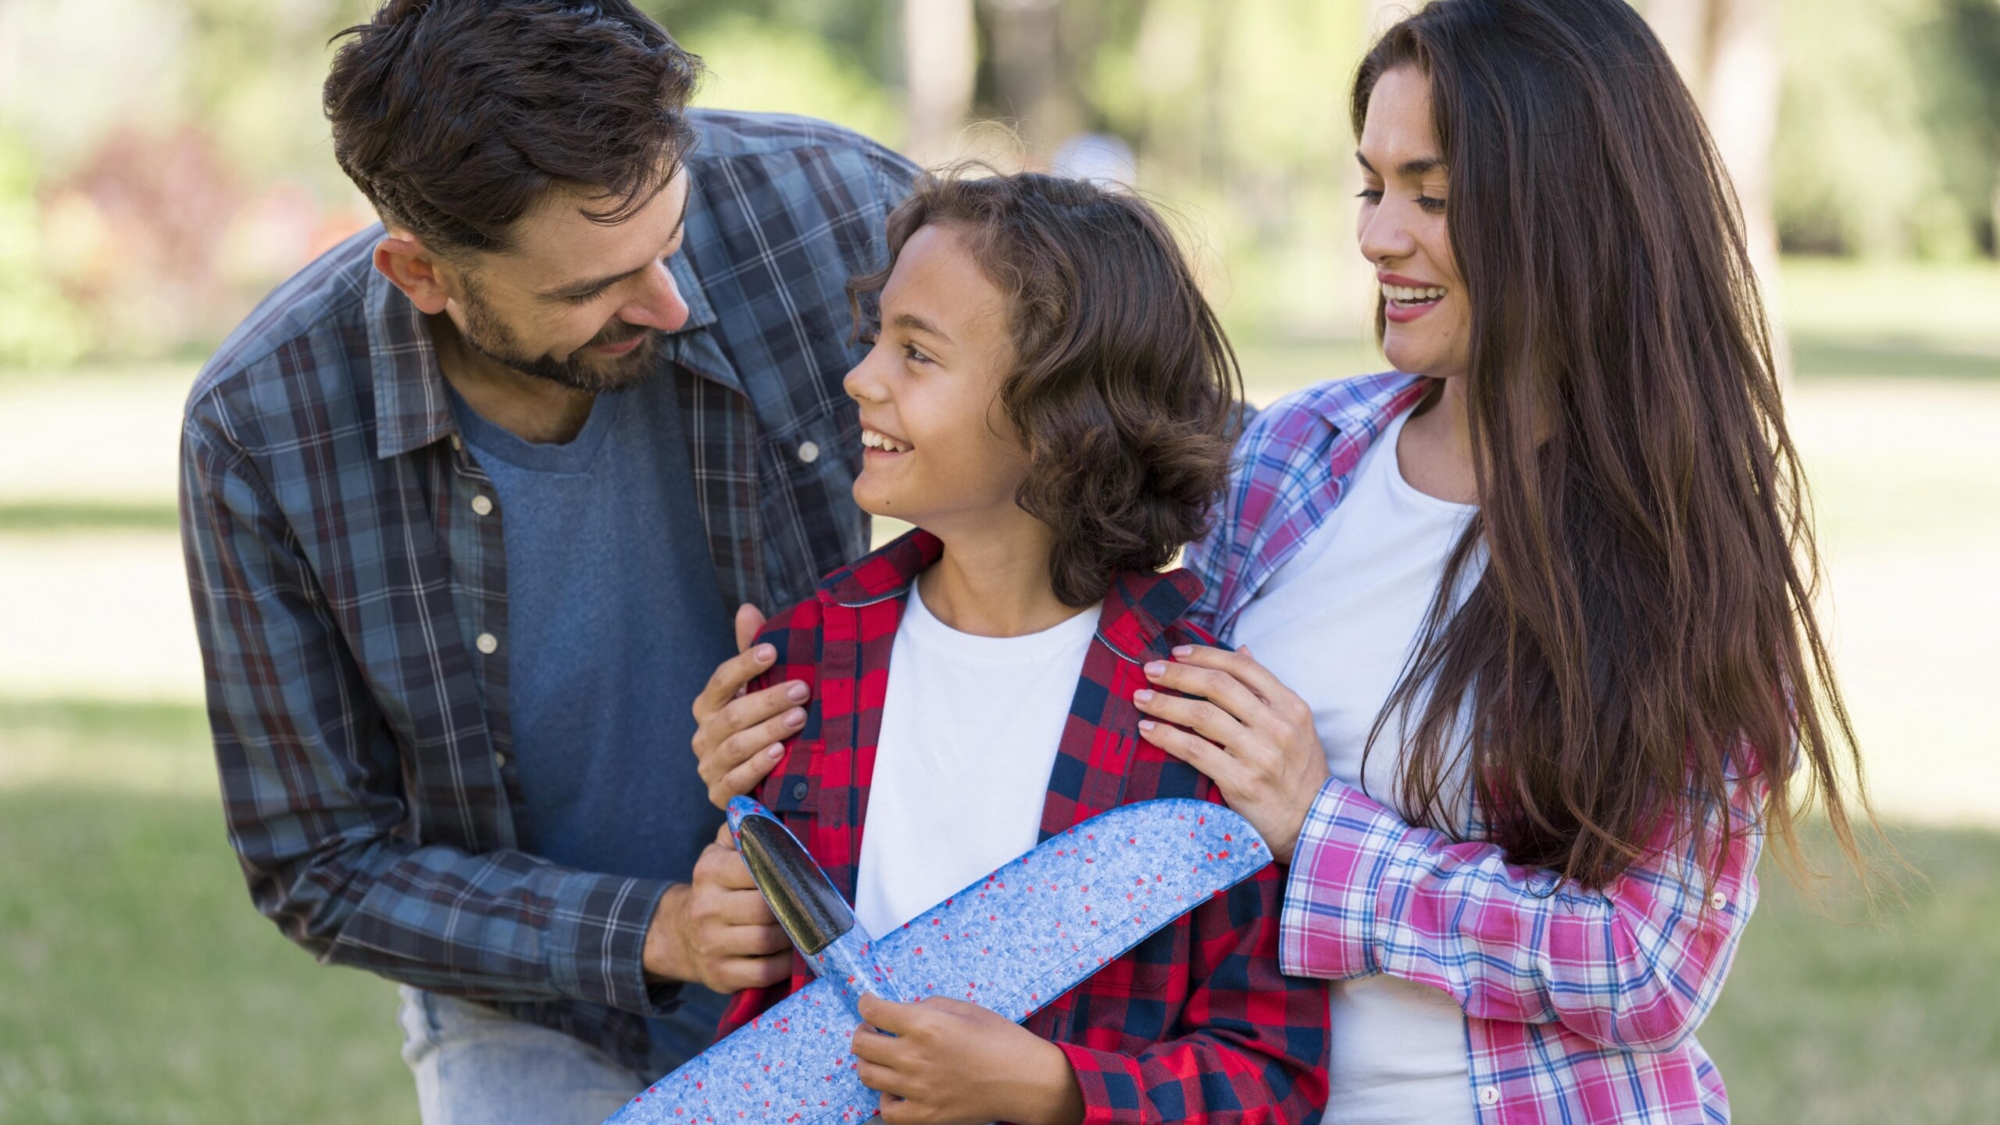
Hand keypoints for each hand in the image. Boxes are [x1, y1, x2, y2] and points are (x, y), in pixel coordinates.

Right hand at [642, 824, 793, 990]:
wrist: (680, 935)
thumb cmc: (715, 888)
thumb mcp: (720, 852)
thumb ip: (743, 830)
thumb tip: (769, 812)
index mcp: (709, 871)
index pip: (756, 867)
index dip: (786, 872)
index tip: (805, 875)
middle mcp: (705, 908)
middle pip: (765, 908)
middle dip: (793, 908)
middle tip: (812, 905)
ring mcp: (711, 945)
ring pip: (766, 941)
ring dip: (792, 935)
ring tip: (804, 927)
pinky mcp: (720, 975)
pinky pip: (764, 973)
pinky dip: (785, 964)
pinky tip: (792, 953)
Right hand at [691, 603, 808, 808]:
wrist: (755, 784)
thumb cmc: (756, 726)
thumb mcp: (754, 690)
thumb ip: (750, 653)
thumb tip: (747, 609)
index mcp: (708, 705)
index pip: (721, 680)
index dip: (745, 664)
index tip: (773, 651)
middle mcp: (703, 735)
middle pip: (732, 714)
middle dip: (768, 700)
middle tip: (802, 689)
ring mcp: (709, 766)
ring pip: (736, 745)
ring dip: (768, 729)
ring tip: (799, 717)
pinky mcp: (720, 795)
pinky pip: (736, 779)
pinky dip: (757, 766)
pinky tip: (779, 752)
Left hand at [851, 994, 1083, 1124]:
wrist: (1025, 1080)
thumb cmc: (1001, 1039)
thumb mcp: (965, 1008)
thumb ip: (928, 1007)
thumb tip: (905, 1013)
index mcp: (925, 1024)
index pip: (873, 1011)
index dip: (866, 1003)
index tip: (869, 1003)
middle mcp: (915, 1056)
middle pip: (861, 1044)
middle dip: (863, 1032)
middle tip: (872, 1029)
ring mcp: (918, 1089)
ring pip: (867, 1075)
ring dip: (869, 1062)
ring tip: (882, 1057)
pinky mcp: (926, 1115)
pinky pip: (887, 1110)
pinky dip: (885, 1098)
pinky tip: (896, 1089)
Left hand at [1131, 644, 1331, 863]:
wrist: (1311, 824)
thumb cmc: (1299, 773)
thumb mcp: (1296, 726)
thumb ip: (1266, 691)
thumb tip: (1242, 651)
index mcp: (1292, 706)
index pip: (1244, 667)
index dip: (1206, 655)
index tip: (1177, 653)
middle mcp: (1277, 726)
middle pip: (1218, 686)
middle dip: (1178, 674)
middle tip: (1150, 670)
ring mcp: (1260, 754)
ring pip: (1202, 716)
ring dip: (1165, 703)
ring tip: (1141, 698)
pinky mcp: (1241, 782)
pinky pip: (1195, 751)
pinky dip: (1167, 737)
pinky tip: (1149, 730)